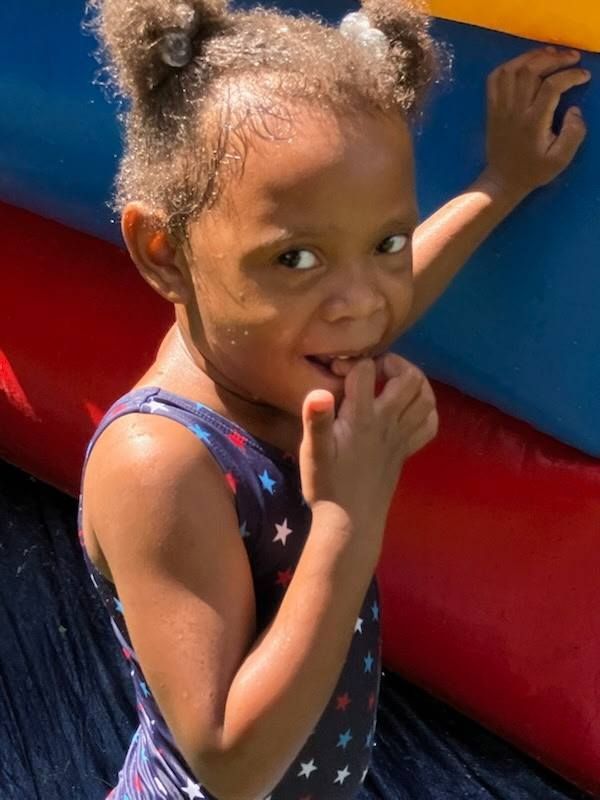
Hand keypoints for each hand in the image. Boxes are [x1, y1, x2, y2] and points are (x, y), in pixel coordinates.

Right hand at [299, 355, 437, 532]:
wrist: (350, 522)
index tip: (336, 371)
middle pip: (409, 378)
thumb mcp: (312, 451)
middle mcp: (388, 423)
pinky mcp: (406, 452)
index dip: (352, 363)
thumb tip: (319, 393)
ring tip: (393, 381)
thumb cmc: (327, 485)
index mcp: (362, 417)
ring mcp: (401, 438)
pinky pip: (429, 424)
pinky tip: (408, 409)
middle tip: (374, 369)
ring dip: (414, 382)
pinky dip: (425, 409)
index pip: (366, 370)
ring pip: (426, 398)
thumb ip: (317, 420)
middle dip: (393, 363)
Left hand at [482, 47, 589, 200]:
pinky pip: (494, 79)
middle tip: (572, 57)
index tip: (585, 75)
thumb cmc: (533, 170)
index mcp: (533, 122)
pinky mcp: (491, 108)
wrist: (502, 180)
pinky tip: (525, 64)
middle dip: (554, 58)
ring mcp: (500, 108)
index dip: (571, 75)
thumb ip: (573, 134)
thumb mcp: (560, 160)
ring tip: (551, 54)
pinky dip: (509, 65)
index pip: (551, 87)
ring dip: (532, 56)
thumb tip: (574, 110)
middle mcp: (514, 110)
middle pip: (530, 71)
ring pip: (511, 70)